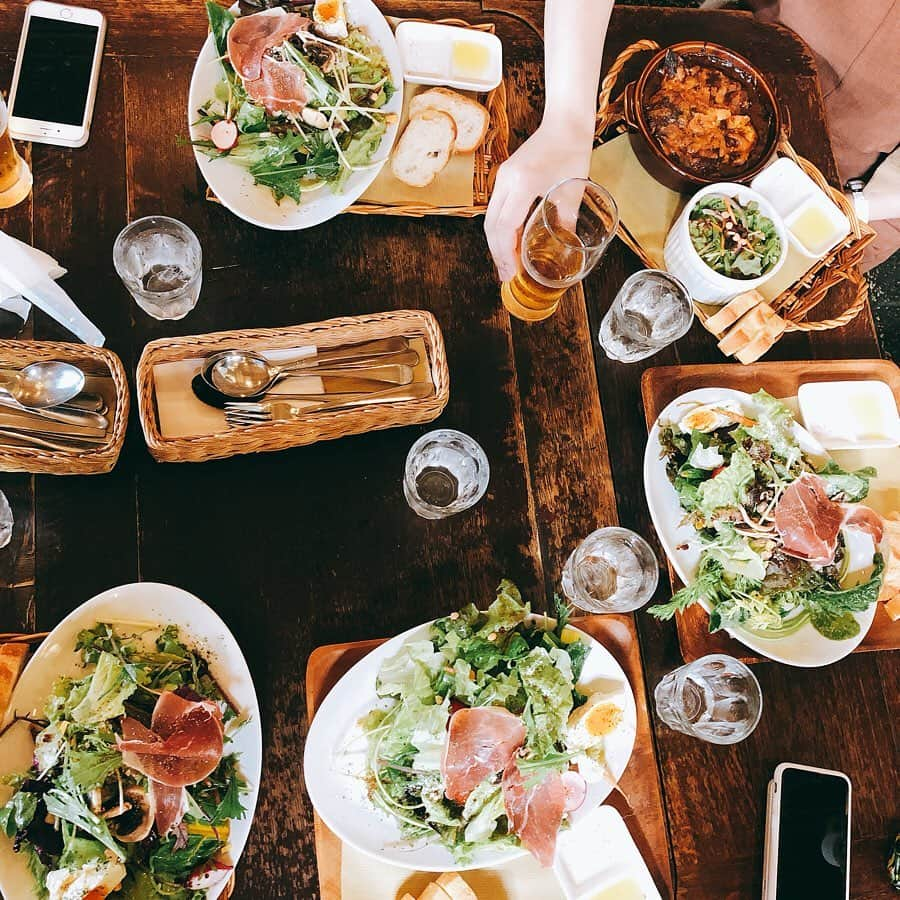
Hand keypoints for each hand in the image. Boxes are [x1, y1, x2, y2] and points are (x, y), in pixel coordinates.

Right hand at [484, 118, 594, 281]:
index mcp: (522, 183)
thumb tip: (565, 248)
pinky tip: (509, 242)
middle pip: (491, 226)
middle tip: (507, 275)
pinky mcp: (504, 177)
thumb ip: (566, 221)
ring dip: (497, 244)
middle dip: (498, 254)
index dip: (506, 253)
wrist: (564, 123)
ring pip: (490, 219)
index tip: (512, 272)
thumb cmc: (572, 151)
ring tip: (508, 264)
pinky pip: (496, 209)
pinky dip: (500, 230)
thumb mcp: (573, 191)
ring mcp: (502, 178)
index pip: (505, 227)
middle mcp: (506, 181)